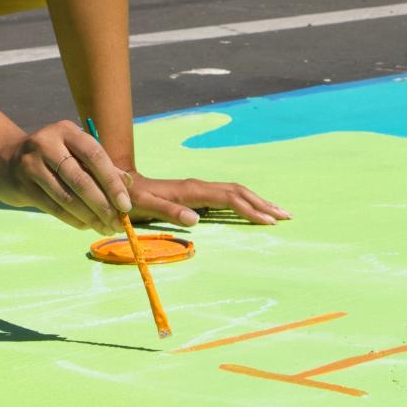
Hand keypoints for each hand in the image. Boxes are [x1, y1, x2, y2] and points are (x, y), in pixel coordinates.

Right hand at [0, 120, 133, 233]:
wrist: (3, 160)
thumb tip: (128, 184)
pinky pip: (53, 207)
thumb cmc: (51, 157)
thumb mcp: (74, 152)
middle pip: (81, 179)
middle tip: (117, 222)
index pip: (95, 156)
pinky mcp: (22, 185)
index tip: (126, 205)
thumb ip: (100, 165)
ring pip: (67, 197)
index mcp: (67, 131)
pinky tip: (85, 225)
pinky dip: (73, 219)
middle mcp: (48, 144)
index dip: (112, 182)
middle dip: (103, 204)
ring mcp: (32, 164)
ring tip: (105, 227)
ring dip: (90, 217)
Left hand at [127, 174, 290, 226]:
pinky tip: (252, 209)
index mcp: (192, 191)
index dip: (249, 209)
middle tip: (286, 216)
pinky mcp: (197, 193)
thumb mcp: (144, 206)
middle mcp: (199, 186)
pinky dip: (245, 201)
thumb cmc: (130, 199)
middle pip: (239, 192)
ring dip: (257, 201)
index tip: (268, 221)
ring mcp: (199, 189)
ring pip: (235, 191)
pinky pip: (227, 195)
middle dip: (263, 203)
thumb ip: (168, 212)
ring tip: (278, 212)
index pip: (229, 198)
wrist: (120, 185)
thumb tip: (197, 219)